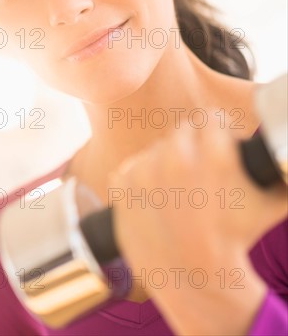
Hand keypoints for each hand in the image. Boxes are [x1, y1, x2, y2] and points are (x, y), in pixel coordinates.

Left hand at [108, 116, 286, 334]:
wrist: (195, 277)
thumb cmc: (236, 239)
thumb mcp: (272, 202)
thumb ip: (281, 171)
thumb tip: (285, 150)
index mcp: (214, 156)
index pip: (210, 118)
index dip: (218, 131)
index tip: (218, 143)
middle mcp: (176, 159)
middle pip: (182, 132)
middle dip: (193, 146)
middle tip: (199, 171)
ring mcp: (145, 172)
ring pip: (156, 149)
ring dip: (165, 162)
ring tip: (178, 191)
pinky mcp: (123, 186)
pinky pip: (131, 166)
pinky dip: (141, 178)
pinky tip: (156, 198)